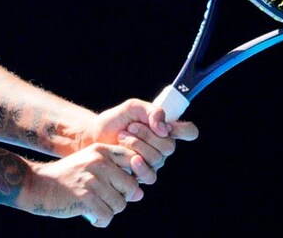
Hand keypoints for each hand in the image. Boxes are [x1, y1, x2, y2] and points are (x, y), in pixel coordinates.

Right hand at [19, 143, 145, 227]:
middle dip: (121, 198)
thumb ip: (115, 174)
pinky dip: (101, 221)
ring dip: (109, 211)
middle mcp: (99, 162)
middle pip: (132, 187)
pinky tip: (91, 216)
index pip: (134, 160)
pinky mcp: (86, 198)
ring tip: (95, 208)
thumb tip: (140, 194)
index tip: (120, 184)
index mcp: (101, 150)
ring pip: (120, 204)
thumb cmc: (67, 177)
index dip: (133, 176)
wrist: (38, 185)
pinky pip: (107, 216)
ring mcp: (93, 180)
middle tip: (105, 200)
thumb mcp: (89, 164)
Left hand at [83, 99, 198, 176]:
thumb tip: (165, 129)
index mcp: (165, 129)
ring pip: (157, 159)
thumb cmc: (115, 120)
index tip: (168, 126)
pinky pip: (150, 176)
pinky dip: (139, 165)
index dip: (184, 130)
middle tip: (131, 128)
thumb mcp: (133, 107)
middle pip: (169, 146)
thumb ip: (152, 111)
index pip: (189, 131)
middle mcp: (162, 147)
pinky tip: (130, 158)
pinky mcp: (141, 175)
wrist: (94, 135)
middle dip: (147, 135)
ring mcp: (153, 163)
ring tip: (122, 137)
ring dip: (138, 146)